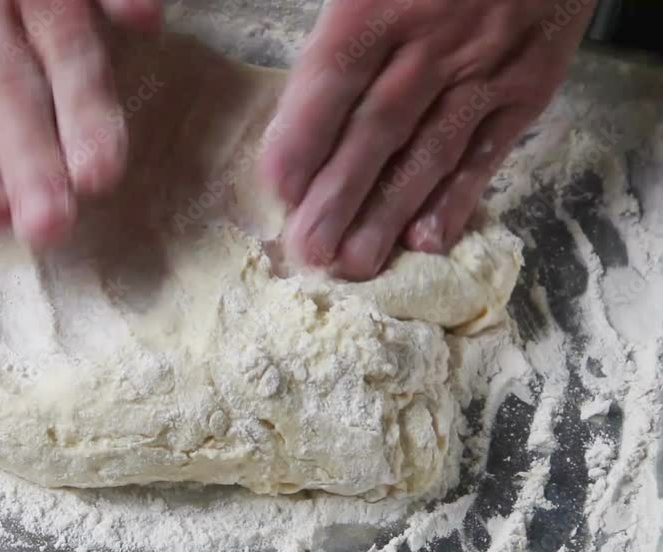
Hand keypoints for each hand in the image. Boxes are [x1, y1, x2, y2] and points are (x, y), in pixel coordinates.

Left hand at [261, 0, 594, 279]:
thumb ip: (342, 25)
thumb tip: (298, 100)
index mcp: (381, 0)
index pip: (333, 77)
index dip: (303, 138)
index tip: (279, 192)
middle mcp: (433, 39)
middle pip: (376, 129)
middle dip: (339, 198)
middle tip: (310, 252)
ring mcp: (487, 67)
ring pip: (428, 151)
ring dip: (389, 214)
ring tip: (355, 265)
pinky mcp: (531, 86)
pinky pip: (488, 151)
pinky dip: (457, 198)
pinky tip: (425, 240)